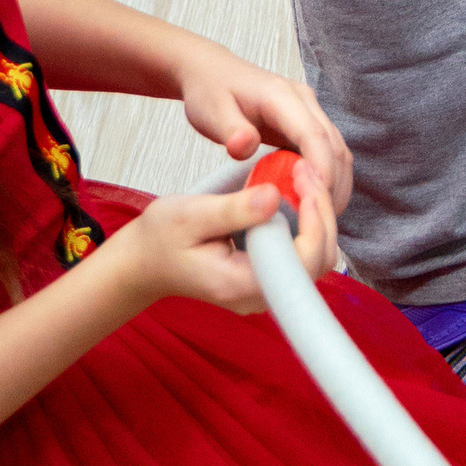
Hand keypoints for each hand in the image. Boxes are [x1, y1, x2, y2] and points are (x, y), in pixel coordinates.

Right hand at [108, 168, 337, 317]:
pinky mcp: (266, 277)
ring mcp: (264, 290)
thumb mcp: (188, 214)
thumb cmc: (161, 238)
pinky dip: (308, 222)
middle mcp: (258, 295)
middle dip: (321, 212)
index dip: (315, 222)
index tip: (305, 181)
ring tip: (301, 176)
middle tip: (305, 170)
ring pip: (316, 257)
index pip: (301, 264)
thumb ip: (233, 209)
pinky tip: (296, 193)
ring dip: (317, 215)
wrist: (144, 261)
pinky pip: (301, 253)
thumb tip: (274, 197)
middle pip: (318, 261)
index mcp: (239, 284)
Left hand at [175, 43, 351, 215]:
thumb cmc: (209, 92)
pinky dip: (329, 177)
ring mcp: (309, 112)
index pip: (314, 134)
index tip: (318, 200)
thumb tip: (245, 146)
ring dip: (337, 183)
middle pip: (334, 144)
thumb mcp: (210, 111)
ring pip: (338, 149)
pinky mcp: (306, 125)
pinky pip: (328, 152)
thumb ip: (229, 129)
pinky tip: (315, 201)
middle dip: (333, 184)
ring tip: (322, 217)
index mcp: (281, 96)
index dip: (321, 168)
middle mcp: (304, 101)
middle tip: (320, 221)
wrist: (212, 72)